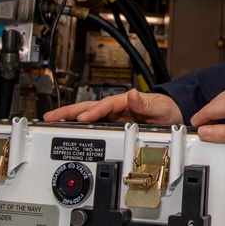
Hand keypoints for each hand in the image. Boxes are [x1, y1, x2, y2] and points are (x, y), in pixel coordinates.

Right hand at [43, 88, 182, 124]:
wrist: (174, 116)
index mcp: (125, 101)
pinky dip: (79, 127)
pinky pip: (94, 125)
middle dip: (69, 112)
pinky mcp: (114, 124)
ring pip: (87, 117)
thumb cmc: (168, 110)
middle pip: (89, 109)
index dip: (92, 113)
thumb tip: (131, 95)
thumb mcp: (160, 107)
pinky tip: (69, 130)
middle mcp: (117, 107)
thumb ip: (145, 103)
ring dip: (70, 119)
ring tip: (52, 123)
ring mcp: (114, 116)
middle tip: (50, 117)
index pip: (105, 106)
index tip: (82, 119)